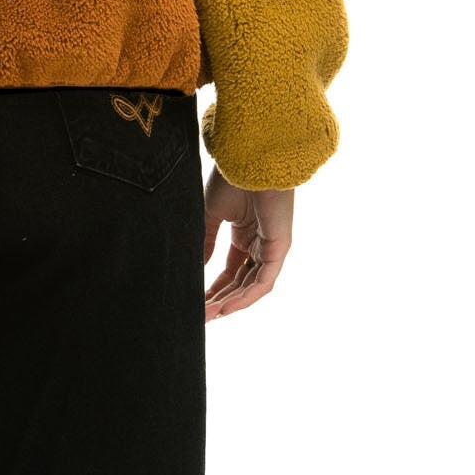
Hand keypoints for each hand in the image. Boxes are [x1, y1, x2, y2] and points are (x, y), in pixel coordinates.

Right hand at [203, 163, 293, 319]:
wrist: (248, 160)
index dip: (214, 288)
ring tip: (208, 315)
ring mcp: (271, 248)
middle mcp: (259, 244)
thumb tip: (196, 268)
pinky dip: (245, 296)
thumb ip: (205, 242)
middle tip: (199, 315)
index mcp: (245, 234)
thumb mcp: (211, 214)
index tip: (196, 301)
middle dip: (220, 300)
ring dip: (230, 303)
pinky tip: (226, 306)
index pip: (231, 271)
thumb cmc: (232, 178)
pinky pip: (263, 281)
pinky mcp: (279, 249)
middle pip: (240, 282)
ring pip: (252, 286)